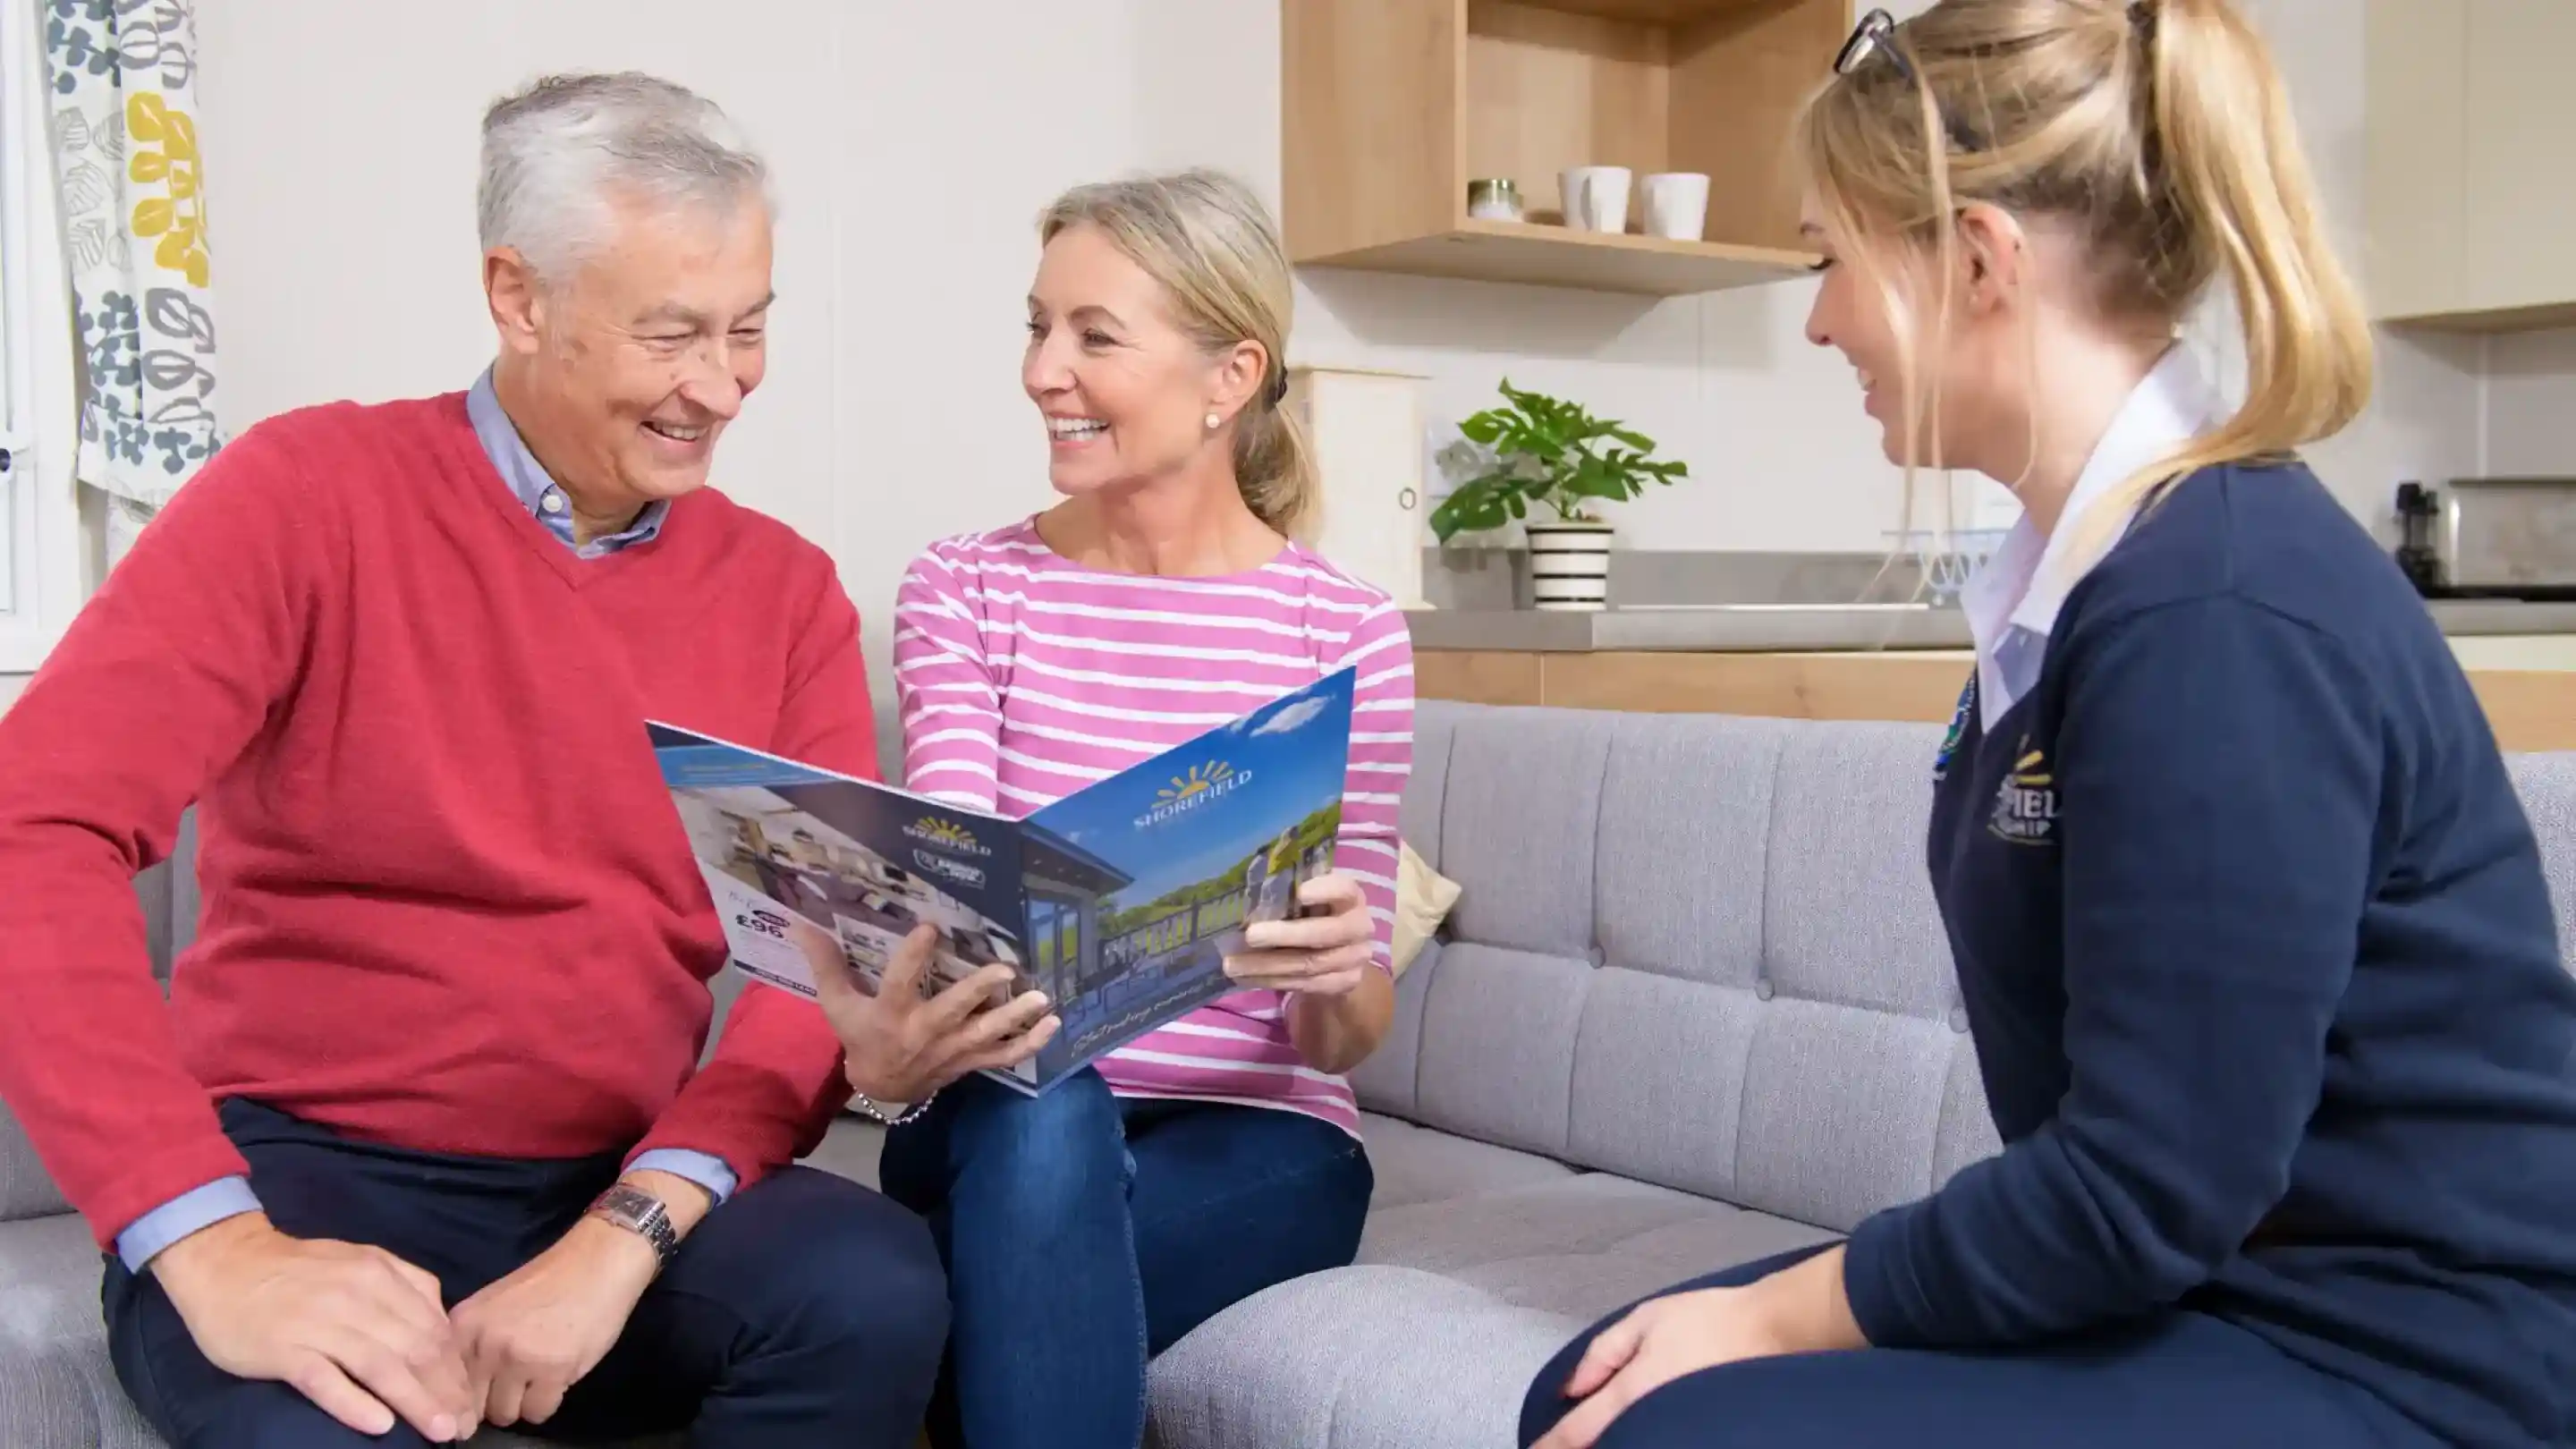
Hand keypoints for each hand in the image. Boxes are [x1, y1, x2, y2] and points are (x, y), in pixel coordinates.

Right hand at [150, 1212, 474, 1441]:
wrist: (225, 1261)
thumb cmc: (298, 1270)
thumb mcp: (360, 1261)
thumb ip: (405, 1285)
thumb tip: (443, 1321)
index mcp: (380, 1274)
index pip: (433, 1327)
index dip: (457, 1368)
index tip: (469, 1400)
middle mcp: (356, 1296)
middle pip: (415, 1349)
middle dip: (445, 1391)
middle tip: (462, 1427)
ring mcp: (318, 1323)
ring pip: (380, 1366)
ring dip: (416, 1402)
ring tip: (439, 1430)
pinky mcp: (283, 1349)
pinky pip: (324, 1380)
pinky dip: (354, 1404)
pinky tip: (380, 1425)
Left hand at [449, 1211, 657, 1429]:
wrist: (598, 1261)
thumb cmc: (550, 1281)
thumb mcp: (495, 1305)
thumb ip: (474, 1342)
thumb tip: (465, 1390)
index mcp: (463, 1324)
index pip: (447, 1384)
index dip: (466, 1394)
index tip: (483, 1393)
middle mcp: (483, 1343)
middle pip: (473, 1404)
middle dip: (492, 1401)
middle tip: (515, 1386)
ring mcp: (517, 1358)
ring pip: (504, 1414)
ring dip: (520, 1404)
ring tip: (537, 1380)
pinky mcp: (552, 1371)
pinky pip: (537, 1413)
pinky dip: (547, 1403)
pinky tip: (556, 1380)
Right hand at [799, 920, 1058, 1101]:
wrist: (881, 1086)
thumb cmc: (860, 1036)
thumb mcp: (837, 1003)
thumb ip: (826, 964)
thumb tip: (800, 923)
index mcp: (890, 1014)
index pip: (900, 982)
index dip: (913, 956)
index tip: (929, 928)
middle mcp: (924, 1032)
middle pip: (954, 1011)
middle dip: (979, 992)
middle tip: (1005, 969)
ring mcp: (952, 1050)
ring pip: (987, 1035)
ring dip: (1016, 1017)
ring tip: (1043, 999)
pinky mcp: (971, 1062)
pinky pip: (1005, 1057)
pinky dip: (1031, 1044)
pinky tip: (1054, 1025)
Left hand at [1224, 873, 1373, 996]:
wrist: (1340, 953)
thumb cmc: (1315, 915)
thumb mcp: (1309, 899)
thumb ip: (1289, 893)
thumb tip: (1247, 892)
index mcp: (1350, 897)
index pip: (1344, 890)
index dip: (1324, 891)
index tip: (1299, 892)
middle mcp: (1359, 926)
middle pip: (1324, 933)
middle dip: (1284, 935)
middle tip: (1250, 936)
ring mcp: (1355, 958)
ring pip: (1309, 964)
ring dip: (1267, 966)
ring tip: (1232, 965)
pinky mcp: (1344, 983)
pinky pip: (1304, 984)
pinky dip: (1271, 981)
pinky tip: (1246, 978)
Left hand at [1533, 1248, 1864, 1448]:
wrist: (1776, 1329)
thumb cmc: (1709, 1318)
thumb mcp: (1646, 1320)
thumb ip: (1603, 1354)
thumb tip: (1571, 1388)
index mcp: (1635, 1390)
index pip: (1581, 1430)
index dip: (1552, 1445)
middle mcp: (1656, 1419)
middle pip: (1608, 1445)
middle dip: (1581, 1446)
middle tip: (1557, 1447)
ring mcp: (1683, 1430)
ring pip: (1637, 1445)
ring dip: (1614, 1442)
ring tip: (1597, 1439)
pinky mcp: (1705, 1435)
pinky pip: (1664, 1440)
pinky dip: (1644, 1439)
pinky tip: (1635, 1435)